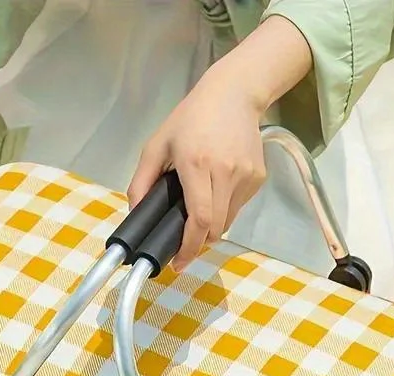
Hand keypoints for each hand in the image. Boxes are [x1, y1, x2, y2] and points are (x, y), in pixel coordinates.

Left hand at [126, 15, 313, 271]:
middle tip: (184, 243)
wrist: (235, 94)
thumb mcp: (157, 145)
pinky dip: (224, 210)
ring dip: (211, 226)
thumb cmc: (191, 118)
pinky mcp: (258, 178)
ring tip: (199, 210)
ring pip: (228, 222)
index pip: (199, 219)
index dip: (189, 247)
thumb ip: (141, 182)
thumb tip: (135, 215)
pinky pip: (238, 207)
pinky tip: (216, 190)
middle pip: (215, 228)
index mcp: (197, 165)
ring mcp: (246, 177)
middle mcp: (225, 173)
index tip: (179, 262)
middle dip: (198, 242)